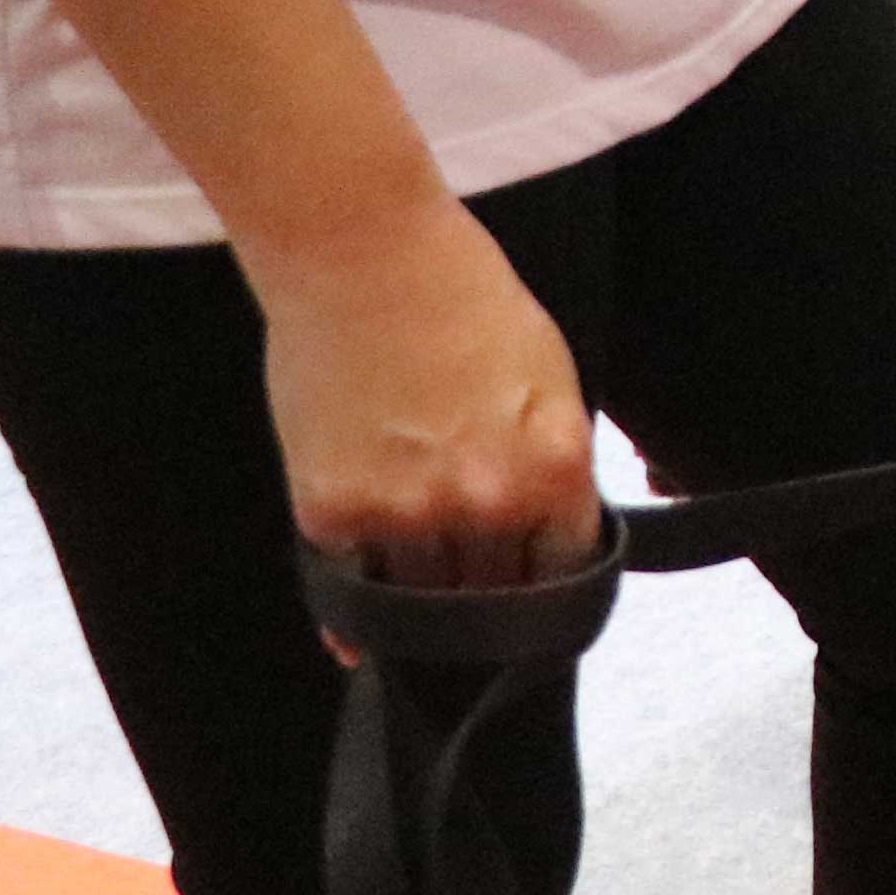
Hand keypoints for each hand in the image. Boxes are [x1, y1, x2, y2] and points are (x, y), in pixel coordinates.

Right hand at [243, 195, 601, 589]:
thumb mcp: (549, 379)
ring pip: (426, 603)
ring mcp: (403, 513)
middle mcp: (485, 502)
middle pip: (496, 597)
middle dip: (490, 600)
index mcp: (553, 467)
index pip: (565, 573)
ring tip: (425, 612)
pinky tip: (365, 640)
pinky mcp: (330, 512)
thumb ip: (554, 464)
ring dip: (428, 611)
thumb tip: (552, 534)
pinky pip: (349, 593)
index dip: (550, 590)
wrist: (361, 254)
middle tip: (477, 606)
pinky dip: (358, 620)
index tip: (534, 598)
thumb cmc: (464, 299)